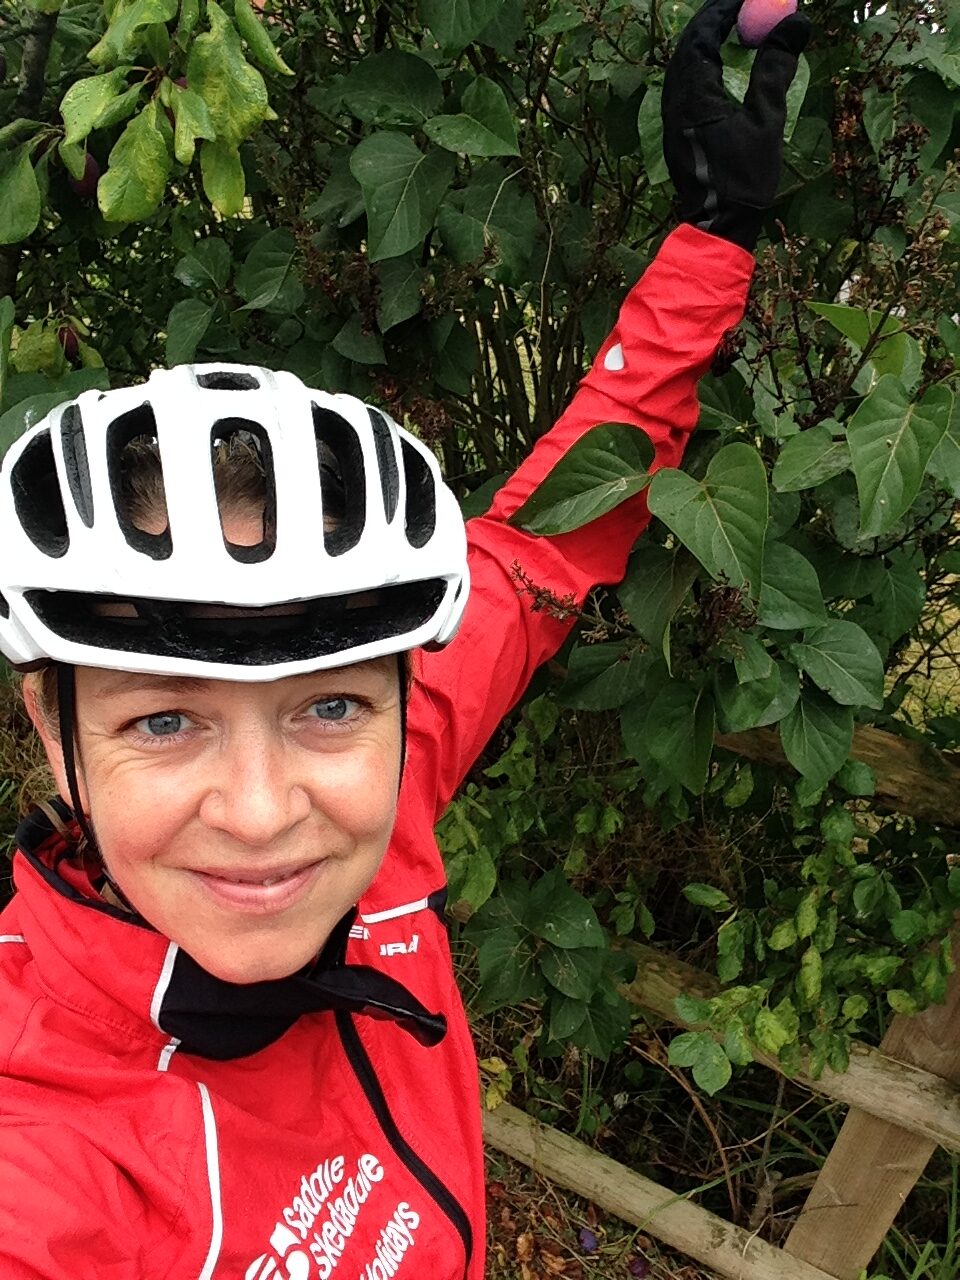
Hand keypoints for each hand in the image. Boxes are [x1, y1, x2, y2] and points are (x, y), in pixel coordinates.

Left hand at [661, 0, 810, 251]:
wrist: (719, 223)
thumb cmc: (744, 177)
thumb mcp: (767, 120)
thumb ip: (776, 69)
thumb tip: (796, 21)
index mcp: (693, 96)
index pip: (701, 35)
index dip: (722, 10)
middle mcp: (674, 101)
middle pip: (688, 45)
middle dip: (714, 20)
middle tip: (742, 6)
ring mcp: (671, 116)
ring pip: (683, 63)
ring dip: (707, 40)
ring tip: (734, 27)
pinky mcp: (675, 128)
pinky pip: (684, 82)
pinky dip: (702, 62)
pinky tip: (722, 62)